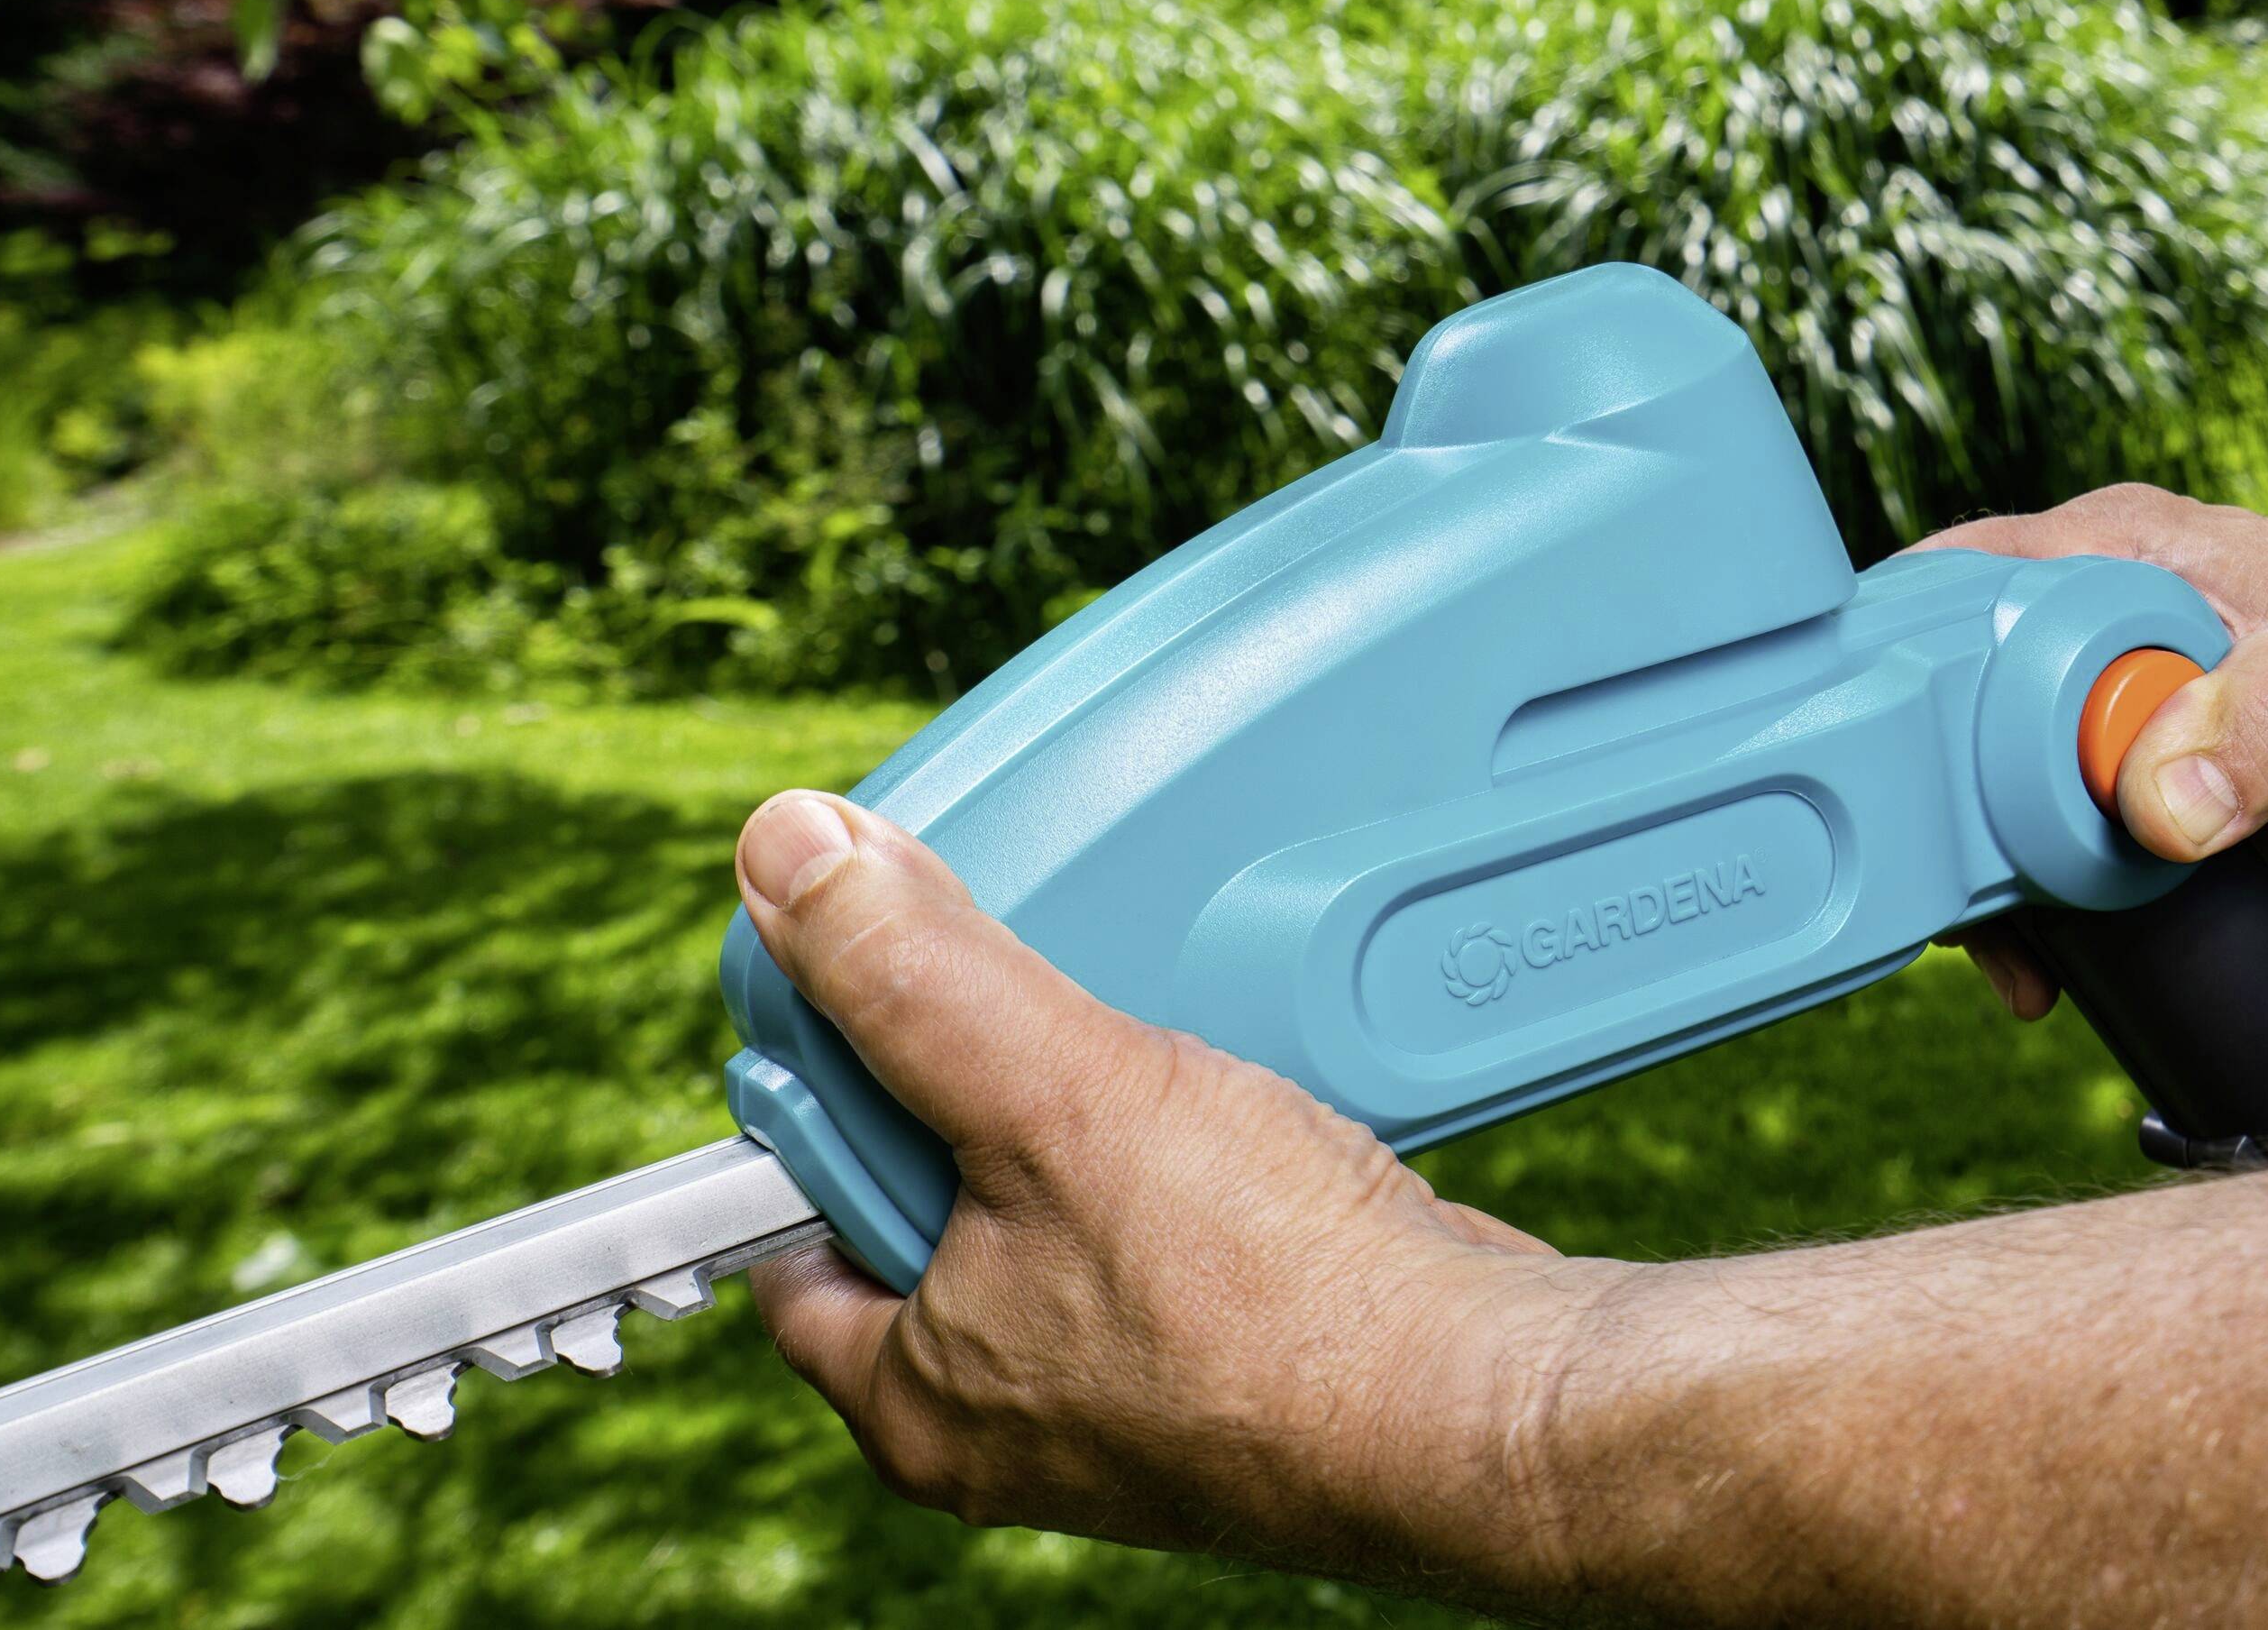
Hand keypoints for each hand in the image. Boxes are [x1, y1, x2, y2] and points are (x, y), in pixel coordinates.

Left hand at [732, 790, 1580, 1587]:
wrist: (1480, 1393)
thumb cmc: (1271, 1301)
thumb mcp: (1054, 1098)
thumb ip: (914, 980)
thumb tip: (786, 857)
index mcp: (917, 1393)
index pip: (793, 1224)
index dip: (820, 1093)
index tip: (870, 988)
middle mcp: (1013, 1411)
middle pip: (935, 1196)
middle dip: (980, 1081)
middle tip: (1028, 990)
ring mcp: (1136, 1390)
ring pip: (1071, 1201)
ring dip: (1102, 1105)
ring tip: (1145, 1034)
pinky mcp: (1246, 1357)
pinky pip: (1181, 1225)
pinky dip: (1200, 1149)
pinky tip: (1241, 1094)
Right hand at [1922, 487, 2267, 1018]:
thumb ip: (2260, 731)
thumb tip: (2156, 812)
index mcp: (2111, 557)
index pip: (1950, 594)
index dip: (1897, 676)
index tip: (1892, 780)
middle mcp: (2089, 630)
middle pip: (1941, 713)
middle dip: (1931, 813)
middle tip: (1960, 906)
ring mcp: (2107, 718)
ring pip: (1985, 800)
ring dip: (1982, 884)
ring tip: (2017, 961)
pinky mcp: (2139, 797)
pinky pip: (2052, 856)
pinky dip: (2038, 915)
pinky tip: (2053, 969)